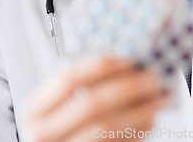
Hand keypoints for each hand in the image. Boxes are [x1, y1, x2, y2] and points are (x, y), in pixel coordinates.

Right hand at [21, 57, 168, 141]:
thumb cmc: (59, 131)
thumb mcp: (56, 108)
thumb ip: (78, 87)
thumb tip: (123, 61)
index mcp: (34, 110)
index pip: (67, 79)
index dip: (99, 66)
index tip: (127, 59)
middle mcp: (42, 133)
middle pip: (90, 103)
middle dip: (127, 87)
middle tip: (152, 78)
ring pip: (105, 128)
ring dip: (139, 111)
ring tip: (158, 99)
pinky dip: (136, 132)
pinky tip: (149, 120)